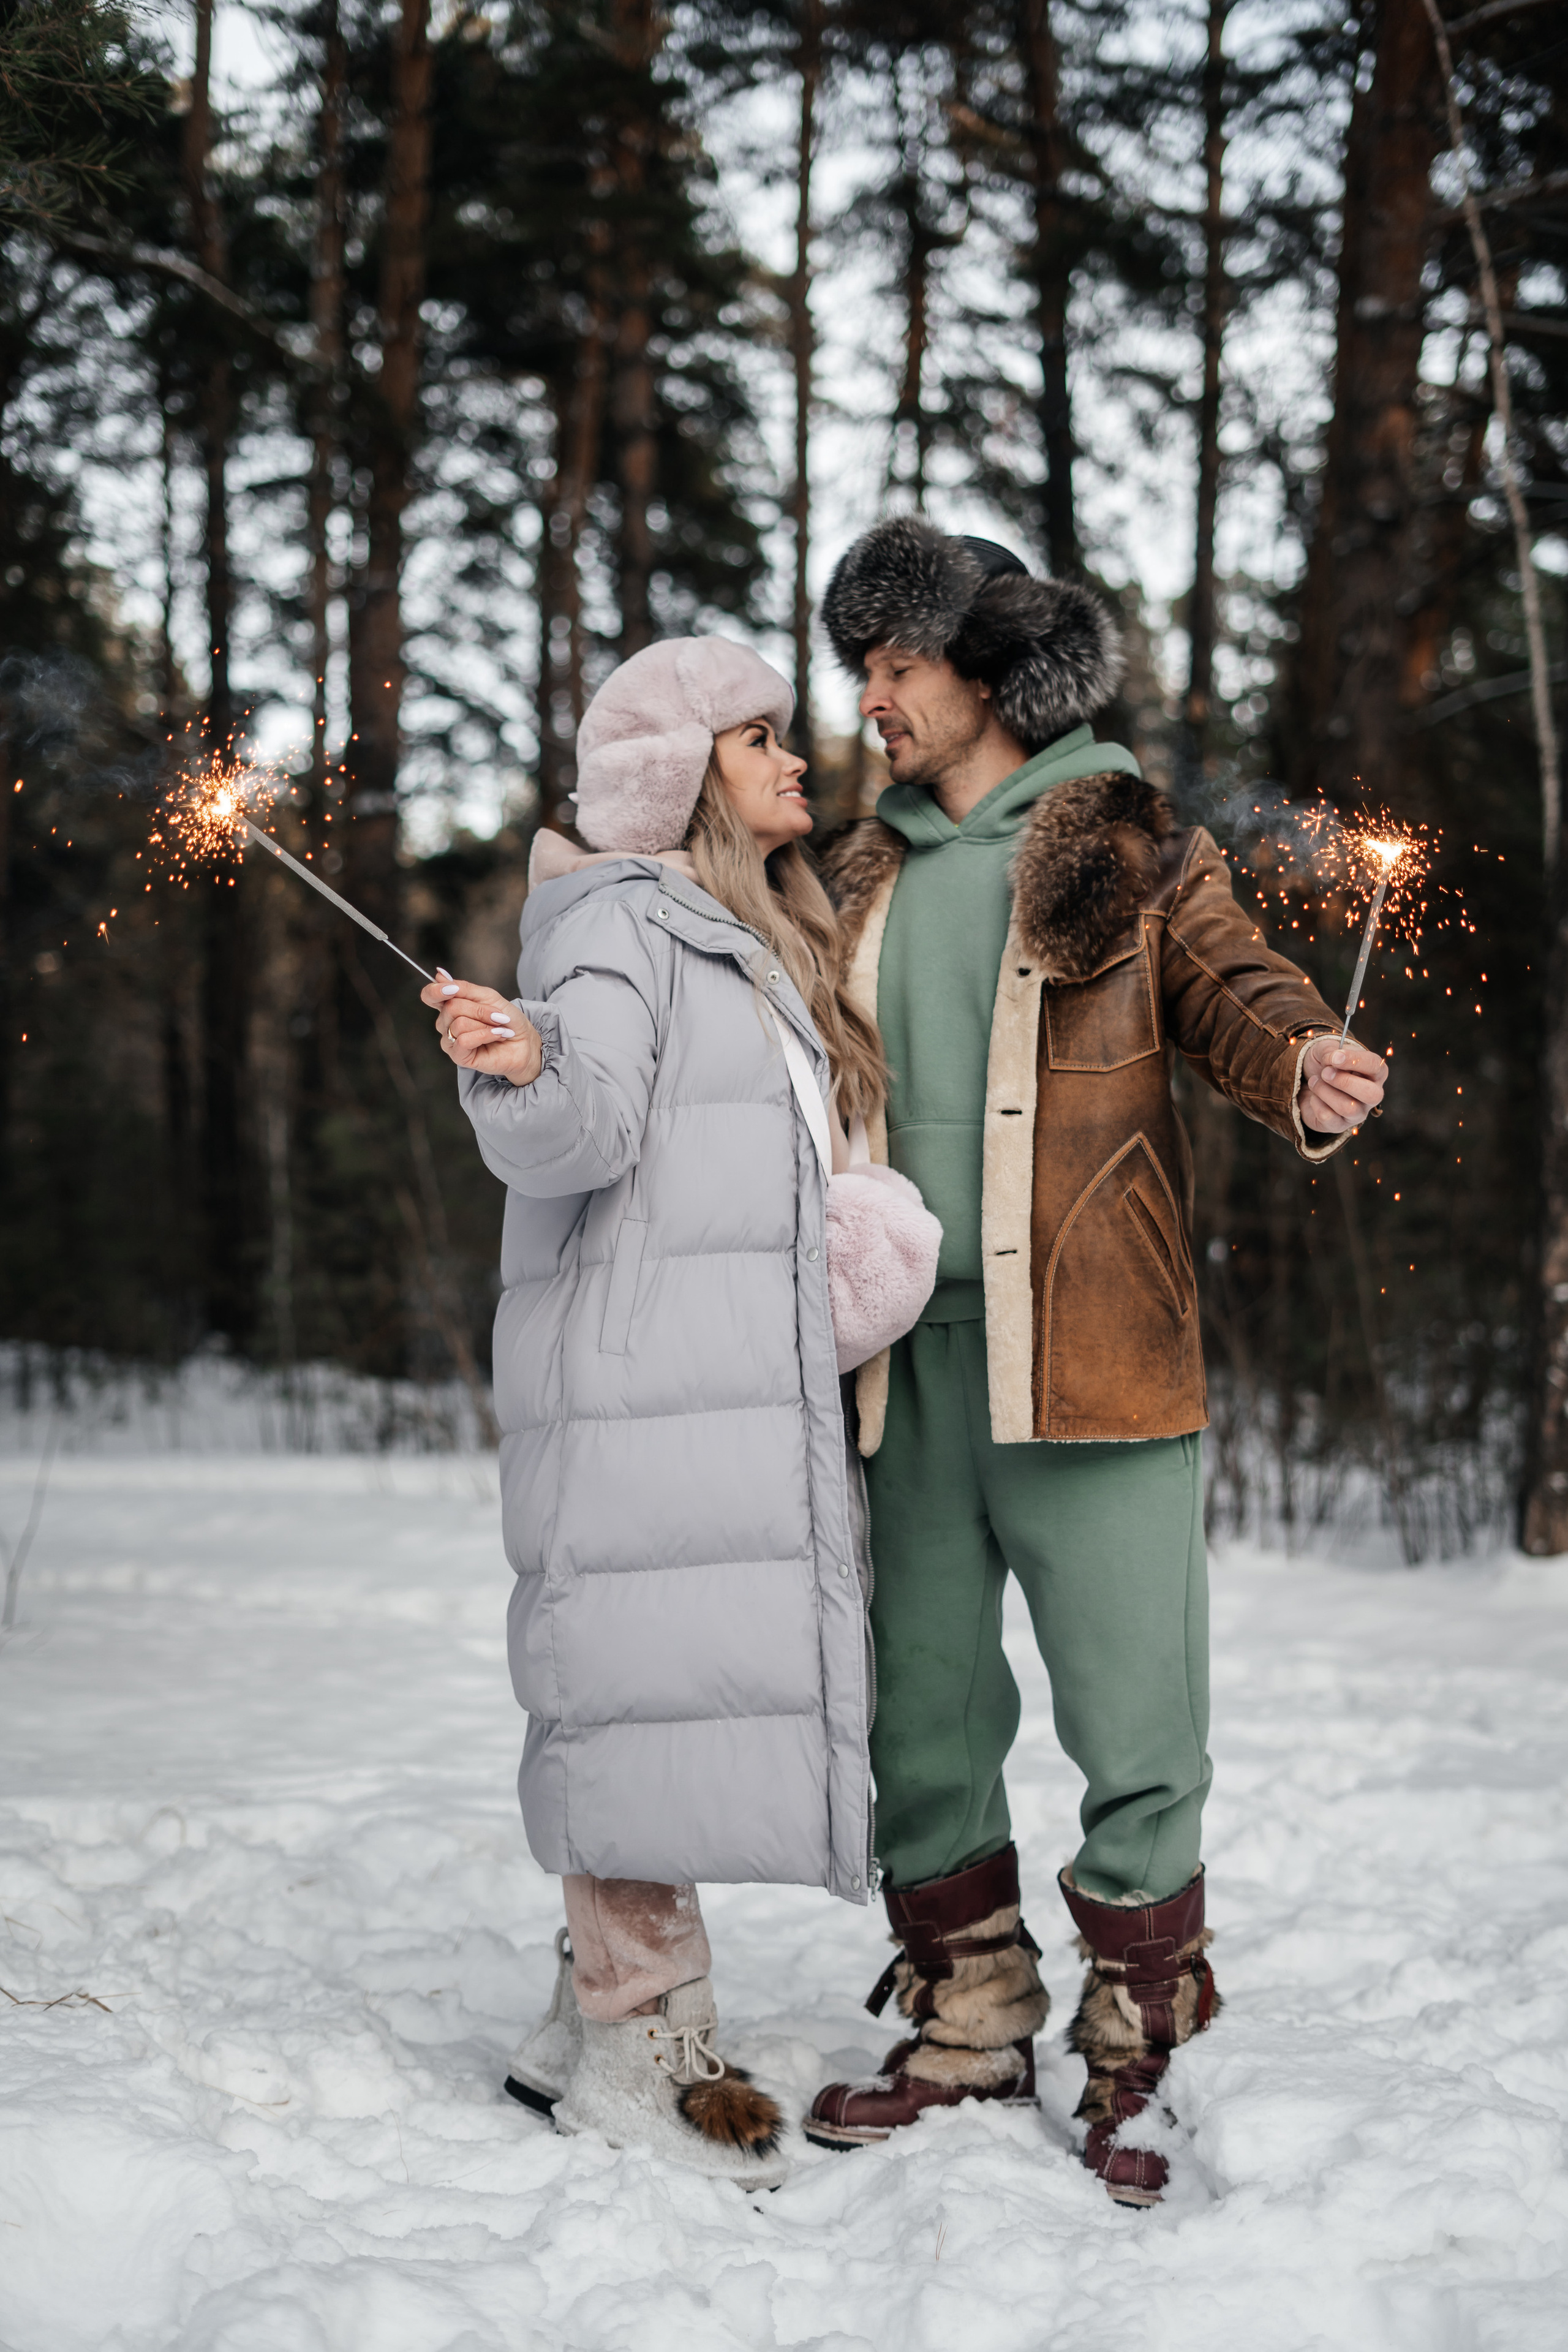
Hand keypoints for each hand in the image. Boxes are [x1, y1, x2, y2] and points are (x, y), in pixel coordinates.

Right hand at [420, 969, 542, 1086]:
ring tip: (499, 1027)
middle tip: (497, 1015)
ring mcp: (451, 1041)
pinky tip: (498, 1035)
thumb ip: (463, 988)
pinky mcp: (459, 1057)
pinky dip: (485, 1035)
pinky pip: (463, 1040)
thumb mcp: (487, 996)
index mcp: (450, 1006)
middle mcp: (446, 1024)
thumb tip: (438, 975)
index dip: (436, 991)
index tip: (453, 989)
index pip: (429, 996)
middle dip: (479, 1009)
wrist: (523, 1041)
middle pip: (451, 1008)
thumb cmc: (506, 1019)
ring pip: (459, 1023)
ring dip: (486, 1023)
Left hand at [1297, 1036, 1387, 1134]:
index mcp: (1375, 1073)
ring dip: (1324, 1091)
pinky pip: (1328, 1117)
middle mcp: (1372, 1095)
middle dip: (1344, 1082)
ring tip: (1313, 1082)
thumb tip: (1334, 1059)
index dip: (1355, 1060)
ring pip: (1348, 1108)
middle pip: (1371, 1094)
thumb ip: (1331, 1050)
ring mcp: (1357, 1113)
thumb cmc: (1324, 1064)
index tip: (1334, 1057)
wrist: (1305, 1082)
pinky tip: (1314, 1096)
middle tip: (1325, 1072)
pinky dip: (1316, 1103)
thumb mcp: (1326, 1050)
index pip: (1376, 1066)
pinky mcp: (1339, 1125)